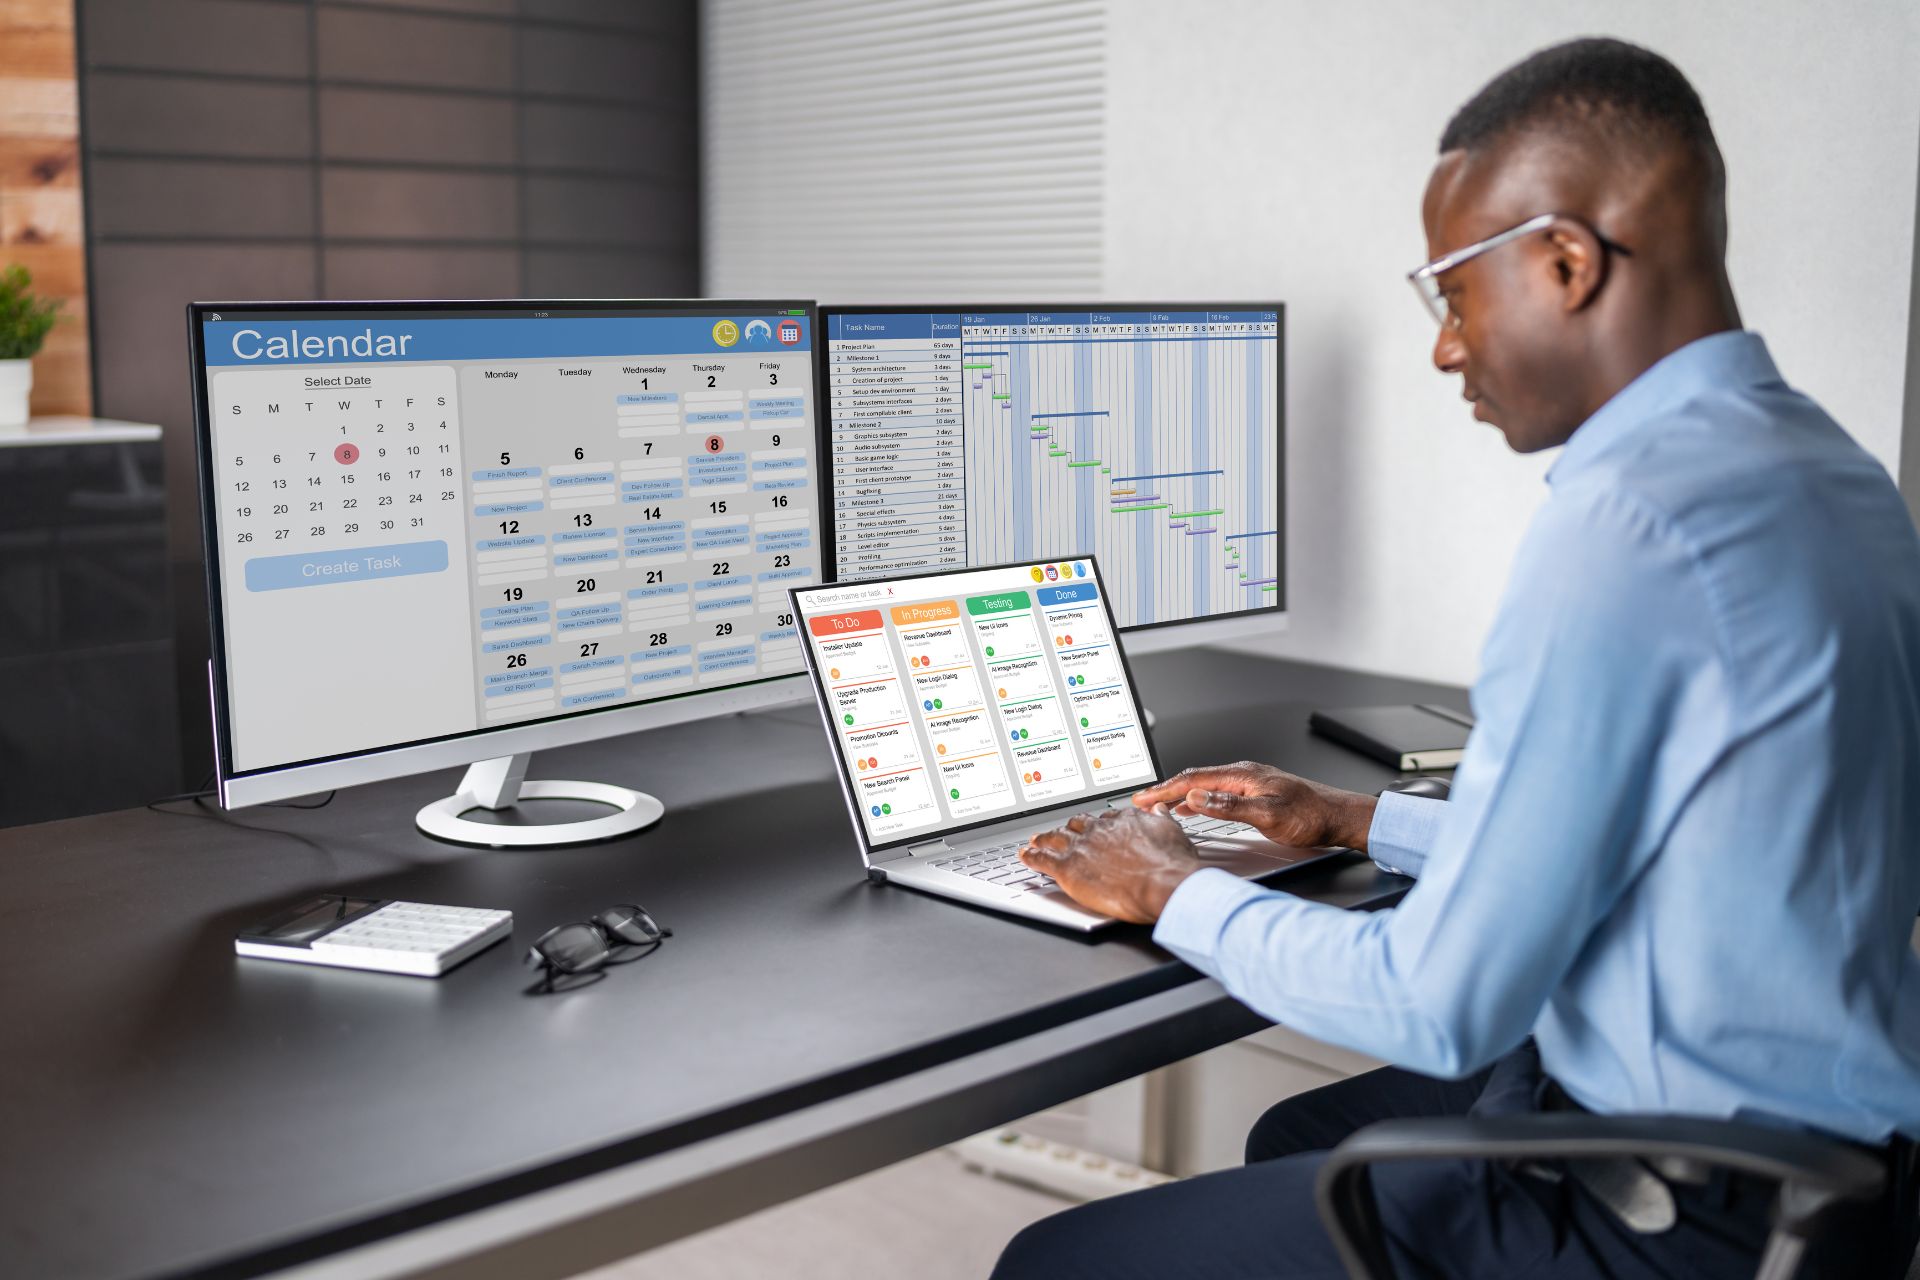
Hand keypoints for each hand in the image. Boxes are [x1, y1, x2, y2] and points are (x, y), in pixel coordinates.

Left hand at [1020, 808, 1202, 923]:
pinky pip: (1042, 859)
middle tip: (1063, 831)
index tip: (1097, 829)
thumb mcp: (1173, 832)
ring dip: (1044, 839)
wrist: (1163, 883)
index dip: (1098, 826)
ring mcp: (1081, 848)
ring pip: (1055, 838)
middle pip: (1077, 825)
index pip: (1104, 819)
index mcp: (1123, 820)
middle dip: (1069, 829)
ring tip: (1036, 839)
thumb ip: (1160, 820)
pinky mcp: (1068, 868)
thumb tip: (1157, 809)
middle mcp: (1099, 830)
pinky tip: (1025, 856)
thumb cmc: (1171, 864)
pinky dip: (1031, 857)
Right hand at [1131, 761, 1376, 851]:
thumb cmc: (1310, 815)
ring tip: (1159, 806)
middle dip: (1165, 790)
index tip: (1143, 799)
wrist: (1338, 817)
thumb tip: (1195, 799)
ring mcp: (1249, 783)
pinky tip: (1193, 808)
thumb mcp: (1267, 815)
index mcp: (1242, 775)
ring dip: (1179, 795)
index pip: (1193, 780)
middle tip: (1141, 802)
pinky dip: (1196, 799)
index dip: (1165, 790)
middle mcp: (1243, 774)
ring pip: (1204, 786)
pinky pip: (1215, 792)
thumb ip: (1229, 806)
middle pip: (1194, 779)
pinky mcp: (1254, 793)